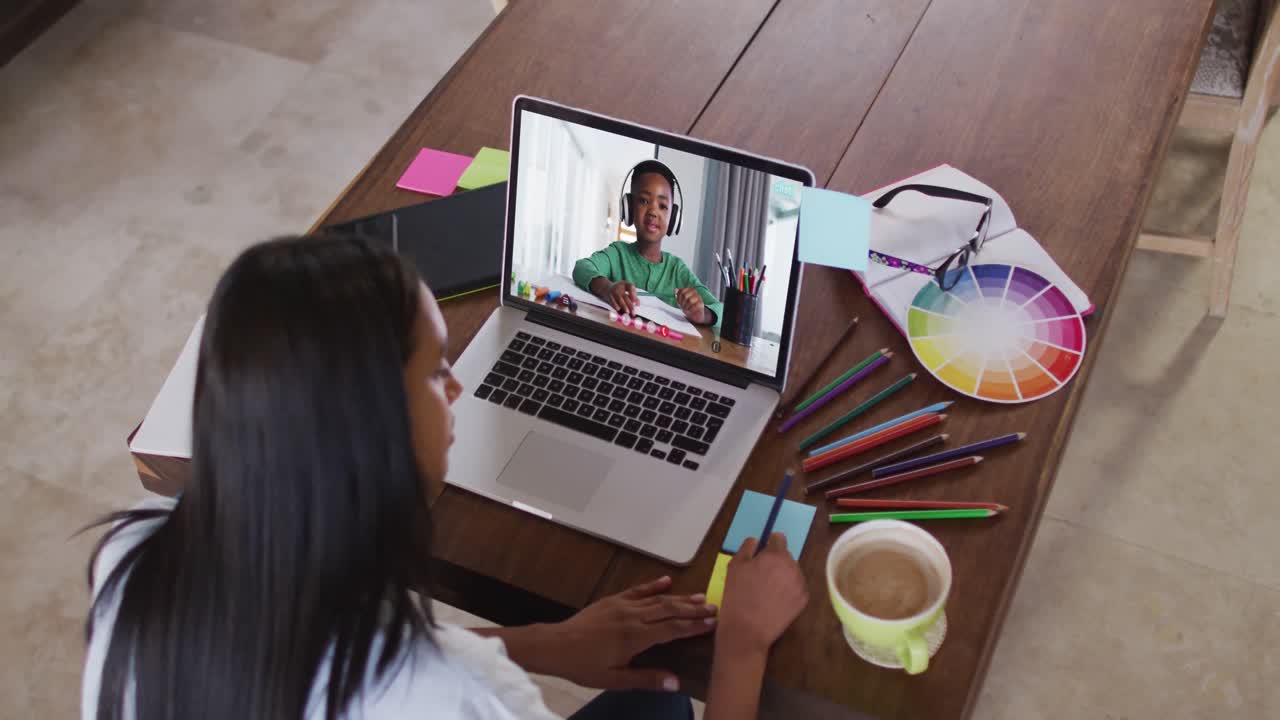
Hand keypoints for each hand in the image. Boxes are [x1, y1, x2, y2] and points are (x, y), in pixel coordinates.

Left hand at [541, 576, 716, 690]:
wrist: (555, 645)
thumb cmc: (584, 666)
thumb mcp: (614, 679)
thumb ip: (646, 679)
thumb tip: (675, 683)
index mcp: (636, 637)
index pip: (672, 629)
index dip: (694, 626)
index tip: (713, 623)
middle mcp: (633, 616)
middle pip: (669, 609)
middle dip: (693, 609)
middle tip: (714, 607)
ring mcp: (622, 605)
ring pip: (657, 599)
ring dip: (680, 597)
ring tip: (700, 596)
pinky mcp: (612, 600)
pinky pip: (637, 590)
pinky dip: (654, 585)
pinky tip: (666, 581)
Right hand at [607, 280, 638, 314]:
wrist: (607, 288)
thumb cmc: (621, 290)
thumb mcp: (627, 289)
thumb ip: (634, 296)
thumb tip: (638, 304)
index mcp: (625, 284)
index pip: (630, 288)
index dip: (633, 295)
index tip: (635, 303)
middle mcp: (619, 287)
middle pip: (625, 296)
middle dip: (630, 305)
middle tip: (633, 312)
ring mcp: (613, 291)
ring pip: (619, 300)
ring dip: (624, 306)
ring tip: (627, 312)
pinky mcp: (609, 296)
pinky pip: (613, 302)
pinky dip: (616, 306)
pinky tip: (619, 310)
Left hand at [674, 287, 707, 323]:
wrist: (695, 314)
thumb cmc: (688, 306)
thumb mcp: (681, 300)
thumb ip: (678, 295)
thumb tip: (675, 289)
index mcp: (690, 290)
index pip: (682, 291)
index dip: (679, 297)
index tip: (679, 302)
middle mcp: (695, 293)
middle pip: (685, 295)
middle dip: (682, 302)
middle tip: (682, 307)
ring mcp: (699, 298)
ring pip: (690, 300)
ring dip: (686, 306)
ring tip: (686, 309)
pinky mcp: (701, 304)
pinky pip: (696, 305)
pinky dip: (691, 309)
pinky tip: (690, 310)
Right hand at [716, 534, 808, 656]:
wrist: (746, 630)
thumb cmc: (737, 596)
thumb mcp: (735, 566)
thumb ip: (747, 548)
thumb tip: (756, 541)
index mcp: (775, 555)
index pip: (778, 538)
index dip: (769, 544)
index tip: (761, 554)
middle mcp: (792, 567)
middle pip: (786, 556)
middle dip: (775, 561)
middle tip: (760, 576)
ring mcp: (800, 584)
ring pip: (792, 572)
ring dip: (783, 575)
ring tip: (767, 590)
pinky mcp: (803, 601)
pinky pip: (797, 588)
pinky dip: (788, 590)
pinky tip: (775, 600)